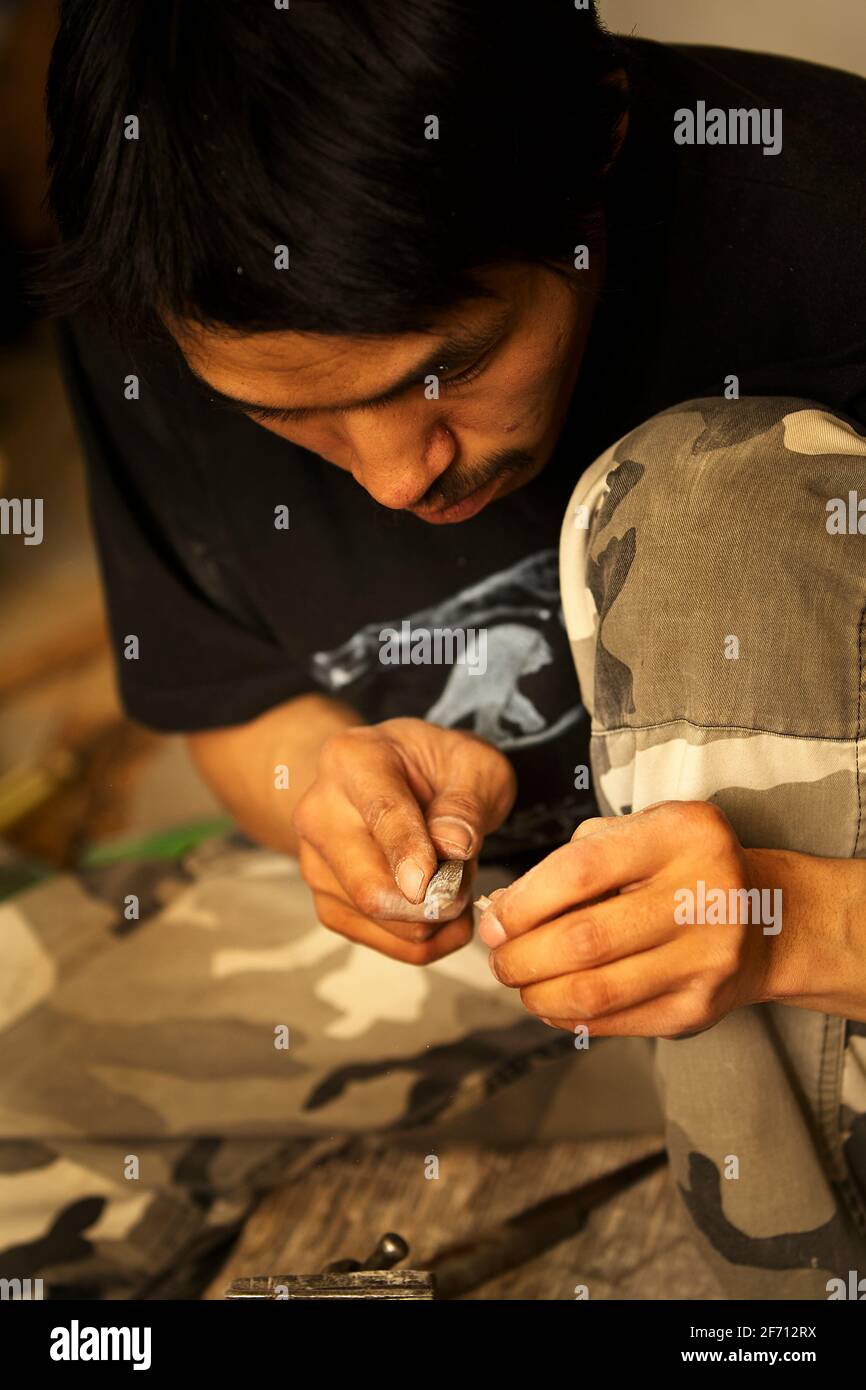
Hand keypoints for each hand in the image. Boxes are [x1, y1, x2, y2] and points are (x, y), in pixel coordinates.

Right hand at [294, 718, 515, 962]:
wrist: (399, 779)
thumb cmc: (437, 768)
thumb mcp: (472, 764)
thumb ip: (466, 802)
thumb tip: (454, 847)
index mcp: (354, 760)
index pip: (382, 815)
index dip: (409, 853)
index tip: (433, 885)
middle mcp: (320, 811)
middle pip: (368, 885)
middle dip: (432, 904)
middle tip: (470, 889)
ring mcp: (317, 861)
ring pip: (376, 919)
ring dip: (432, 920)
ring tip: (456, 885)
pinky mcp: (326, 899)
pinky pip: (377, 940)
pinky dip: (420, 939)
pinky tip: (442, 913)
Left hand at [479, 801, 787, 1036]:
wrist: (766, 917)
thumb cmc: (680, 867)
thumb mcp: (640, 834)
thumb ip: (573, 861)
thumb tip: (502, 911)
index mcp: (682, 835)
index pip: (581, 871)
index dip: (524, 903)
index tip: (494, 920)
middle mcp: (704, 895)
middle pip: (583, 939)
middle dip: (521, 955)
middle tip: (499, 958)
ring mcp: (706, 958)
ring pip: (595, 990)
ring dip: (537, 992)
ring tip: (520, 981)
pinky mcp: (699, 1008)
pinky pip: (614, 1020)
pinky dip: (567, 1016)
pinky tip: (552, 1002)